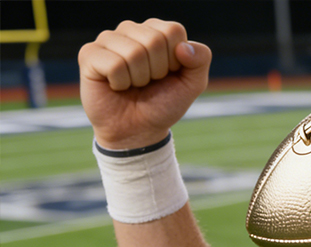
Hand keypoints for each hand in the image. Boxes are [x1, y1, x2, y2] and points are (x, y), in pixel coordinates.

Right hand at [78, 19, 211, 149]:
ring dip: (139, 79)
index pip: (173, 31)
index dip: (175, 61)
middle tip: (149, 83)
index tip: (167, 75)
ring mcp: (108, 40)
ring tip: (133, 85)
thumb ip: (200, 59)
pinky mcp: (89, 54)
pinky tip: (116, 86)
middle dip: (158, 71)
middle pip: (155, 40)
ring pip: (134, 52)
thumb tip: (183, 47)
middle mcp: (131, 30)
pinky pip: (114, 64)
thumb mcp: (192, 85)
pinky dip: (120, 83)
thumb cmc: (163, 105)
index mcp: (156, 31)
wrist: (138, 131)